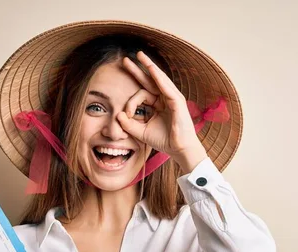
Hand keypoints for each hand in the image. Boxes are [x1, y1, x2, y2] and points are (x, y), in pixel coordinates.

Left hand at [117, 51, 206, 170]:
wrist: (179, 149)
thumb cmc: (164, 140)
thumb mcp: (141, 132)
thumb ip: (128, 124)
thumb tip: (118, 114)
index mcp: (158, 104)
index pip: (141, 94)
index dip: (131, 103)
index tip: (127, 115)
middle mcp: (165, 98)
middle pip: (149, 80)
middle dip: (137, 69)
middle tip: (125, 59)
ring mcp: (172, 98)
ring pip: (158, 79)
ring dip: (149, 66)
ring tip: (140, 55)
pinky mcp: (177, 101)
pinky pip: (166, 87)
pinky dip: (159, 77)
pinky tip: (152, 69)